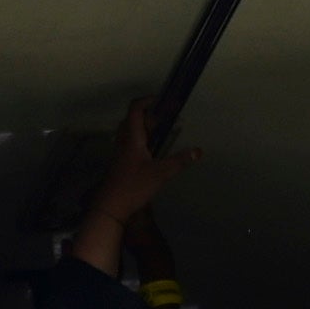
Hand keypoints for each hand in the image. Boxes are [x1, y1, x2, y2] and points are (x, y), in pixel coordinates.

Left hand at [75, 100, 194, 262]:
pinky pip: (130, 143)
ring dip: (146, 127)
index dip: (148, 100)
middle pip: (133, 119)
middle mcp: (123, 141)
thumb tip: (199, 151)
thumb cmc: (133, 187)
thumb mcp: (161, 173)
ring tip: (162, 132)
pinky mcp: (120, 163)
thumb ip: (180, 161)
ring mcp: (120, 152)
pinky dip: (142, 140)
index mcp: (131, 138)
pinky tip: (153, 151)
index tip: (163, 100)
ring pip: (131, 131)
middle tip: (167, 119)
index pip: (135, 109)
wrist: (110, 207)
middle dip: (151, 114)